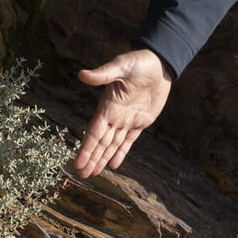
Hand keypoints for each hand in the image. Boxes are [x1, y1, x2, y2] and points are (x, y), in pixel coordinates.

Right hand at [73, 49, 172, 177]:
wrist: (160, 64)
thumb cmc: (139, 62)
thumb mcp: (121, 67)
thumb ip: (103, 74)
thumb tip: (82, 74)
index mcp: (107, 107)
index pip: (94, 132)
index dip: (86, 149)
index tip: (78, 163)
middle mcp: (114, 116)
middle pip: (100, 142)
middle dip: (91, 159)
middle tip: (82, 175)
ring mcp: (127, 120)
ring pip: (112, 144)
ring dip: (102, 158)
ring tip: (94, 174)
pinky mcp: (141, 122)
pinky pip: (128, 141)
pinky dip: (121, 153)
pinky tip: (113, 165)